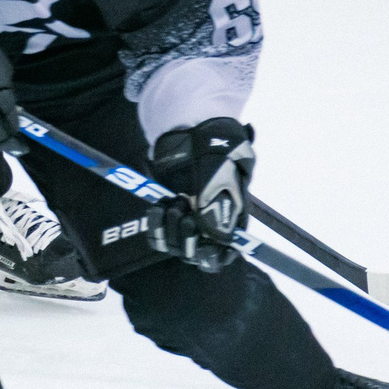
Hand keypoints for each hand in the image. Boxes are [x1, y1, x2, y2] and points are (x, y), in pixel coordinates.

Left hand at [149, 117, 255, 273]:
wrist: (190, 132)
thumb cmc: (214, 150)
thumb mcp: (220, 175)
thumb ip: (217, 206)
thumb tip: (214, 238)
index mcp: (232, 219)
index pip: (226, 252)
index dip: (215, 255)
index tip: (203, 247)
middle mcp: (210, 225)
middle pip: (196, 253)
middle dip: (188, 234)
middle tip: (185, 207)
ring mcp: (188, 221)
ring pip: (175, 246)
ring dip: (171, 226)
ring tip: (174, 200)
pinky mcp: (168, 216)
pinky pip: (158, 236)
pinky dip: (156, 224)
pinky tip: (159, 206)